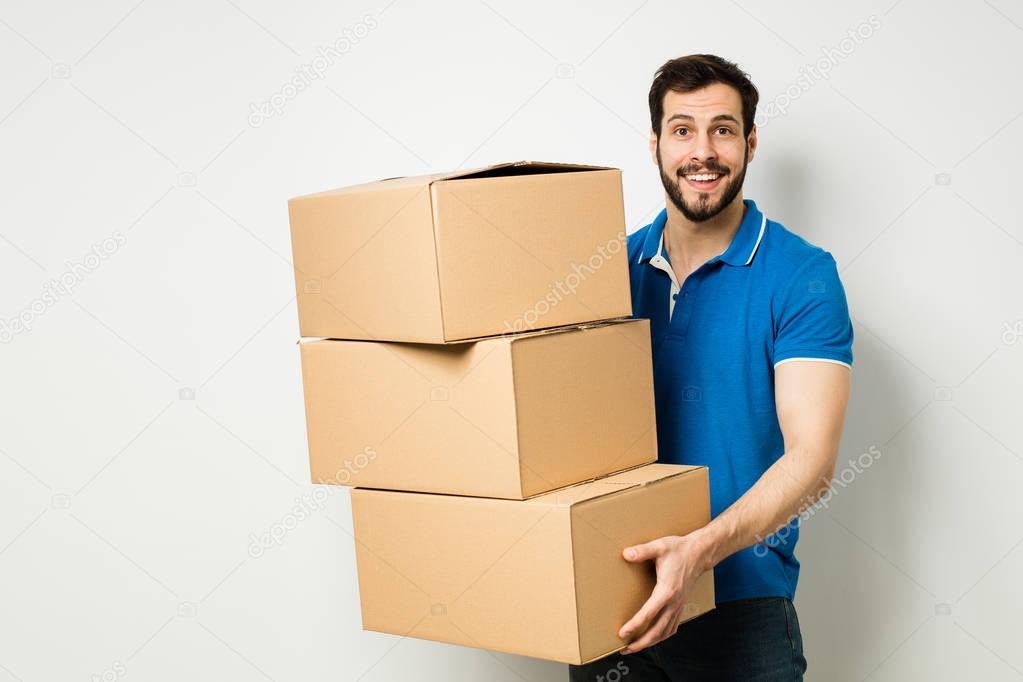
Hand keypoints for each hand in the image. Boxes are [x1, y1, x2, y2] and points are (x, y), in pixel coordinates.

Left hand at [617, 533, 710, 653]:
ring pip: (665, 632)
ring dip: (650, 642)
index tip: (622, 634)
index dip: (635, 625)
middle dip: (641, 643)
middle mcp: (674, 602)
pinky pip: (672, 627)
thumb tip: (626, 554)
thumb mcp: (659, 547)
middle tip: (625, 649)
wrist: (699, 553)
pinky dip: (661, 636)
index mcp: (667, 590)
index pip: (649, 614)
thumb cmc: (679, 549)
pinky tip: (653, 638)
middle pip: (657, 631)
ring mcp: (679, 606)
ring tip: (634, 647)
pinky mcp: (680, 606)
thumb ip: (642, 551)